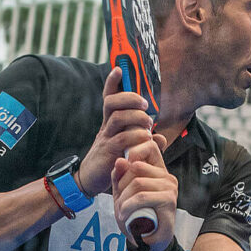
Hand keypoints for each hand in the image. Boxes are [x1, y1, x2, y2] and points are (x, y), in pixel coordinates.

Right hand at [78, 66, 156, 197]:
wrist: (89, 181)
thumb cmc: (110, 163)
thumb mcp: (127, 150)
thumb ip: (144, 143)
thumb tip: (161, 137)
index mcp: (109, 124)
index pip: (108, 98)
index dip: (112, 83)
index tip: (118, 69)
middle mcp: (106, 128)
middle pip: (111, 103)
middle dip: (129, 97)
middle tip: (145, 103)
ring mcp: (105, 139)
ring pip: (117, 118)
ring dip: (136, 116)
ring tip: (148, 122)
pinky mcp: (108, 152)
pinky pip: (122, 139)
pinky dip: (136, 137)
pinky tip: (146, 140)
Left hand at [111, 131, 173, 250]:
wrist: (148, 242)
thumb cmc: (136, 216)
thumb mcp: (122, 194)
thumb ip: (119, 176)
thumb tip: (120, 160)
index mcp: (157, 171)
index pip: (149, 146)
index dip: (134, 151)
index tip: (122, 167)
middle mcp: (166, 176)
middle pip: (136, 166)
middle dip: (121, 183)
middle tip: (118, 201)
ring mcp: (169, 188)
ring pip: (137, 182)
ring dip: (123, 198)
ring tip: (121, 211)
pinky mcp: (169, 200)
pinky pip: (142, 196)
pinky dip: (129, 205)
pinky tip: (124, 214)